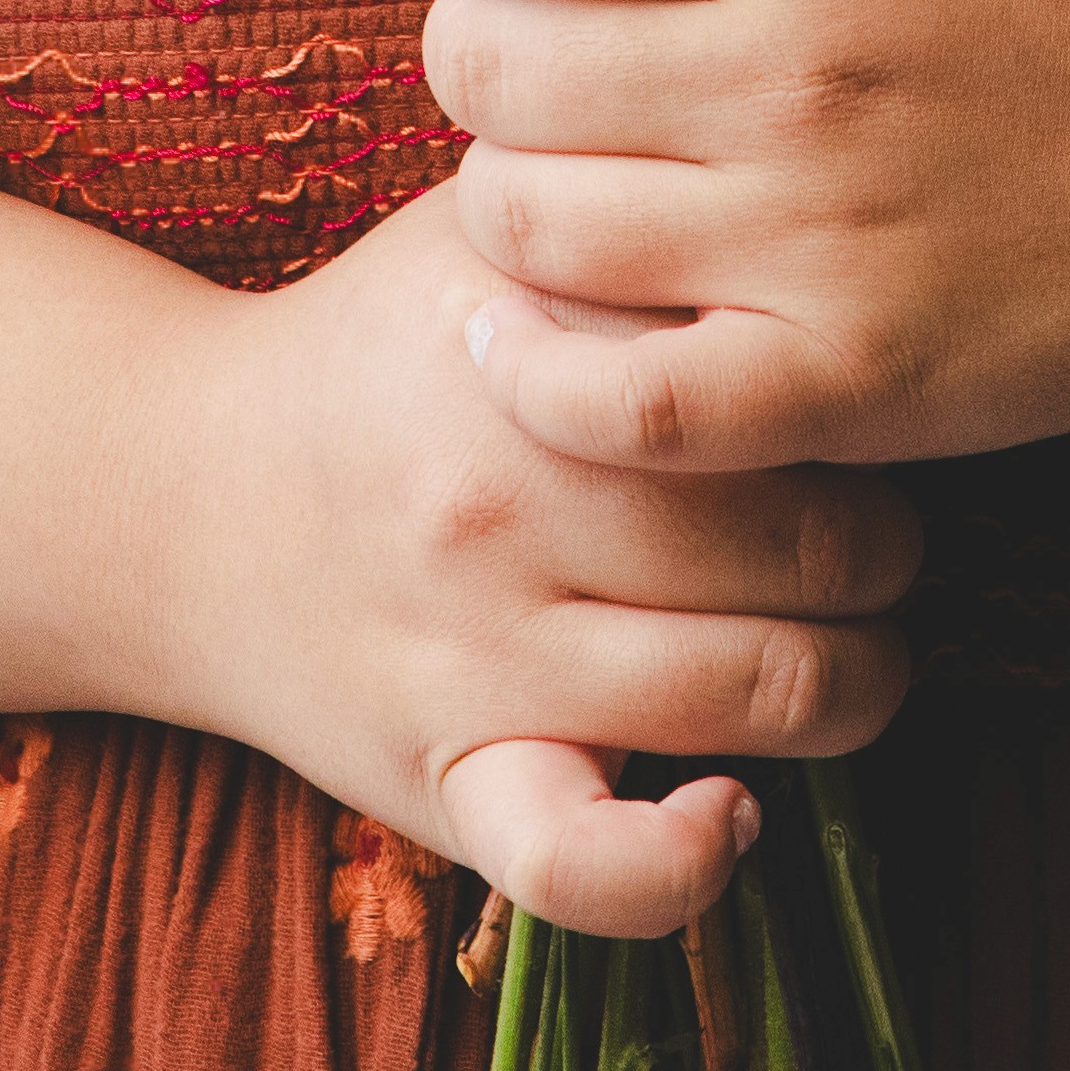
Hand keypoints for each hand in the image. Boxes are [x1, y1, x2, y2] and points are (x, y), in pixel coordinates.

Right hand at [175, 175, 919, 936]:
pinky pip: (581, 867)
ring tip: (853, 651)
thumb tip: (819, 203)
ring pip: (753, 689)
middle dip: (886, 548)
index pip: (772, 374)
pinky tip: (734, 814)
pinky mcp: (445, 784)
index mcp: (532, 352)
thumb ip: (639, 208)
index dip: (857, 391)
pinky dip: (683, 864)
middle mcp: (504, 501)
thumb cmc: (384, 351)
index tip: (856, 403)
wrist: (183, 495)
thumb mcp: (492, 231)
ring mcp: (475, 655)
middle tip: (881, 535)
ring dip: (855, 682)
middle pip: (804, 542)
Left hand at [407, 0, 1069, 476]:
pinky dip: (539, 373)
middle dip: (478, 52)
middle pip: (484, 65)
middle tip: (531, 56)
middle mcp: (796, 70)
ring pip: (518, 226)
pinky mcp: (850, 387)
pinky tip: (538, 333)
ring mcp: (816, 241)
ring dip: (512, 199)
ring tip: (565, 178)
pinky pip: (612, 405)